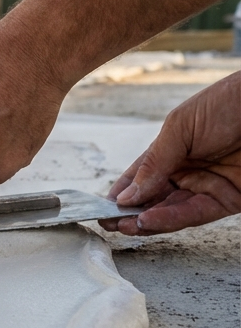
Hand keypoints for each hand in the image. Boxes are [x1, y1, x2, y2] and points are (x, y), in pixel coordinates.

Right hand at [100, 71, 240, 234]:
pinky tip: (150, 220)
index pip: (139, 178)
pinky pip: (195, 215)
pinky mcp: (230, 200)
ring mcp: (208, 187)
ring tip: (126, 225)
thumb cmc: (231, 102)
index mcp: (171, 150)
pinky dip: (171, 220)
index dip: (120, 193)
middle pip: (152, 199)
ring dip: (146, 220)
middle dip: (129, 213)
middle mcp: (188, 171)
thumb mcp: (181, 126)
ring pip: (170, 212)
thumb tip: (127, 193)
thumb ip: (154, 161)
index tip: (100, 207)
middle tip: (109, 222)